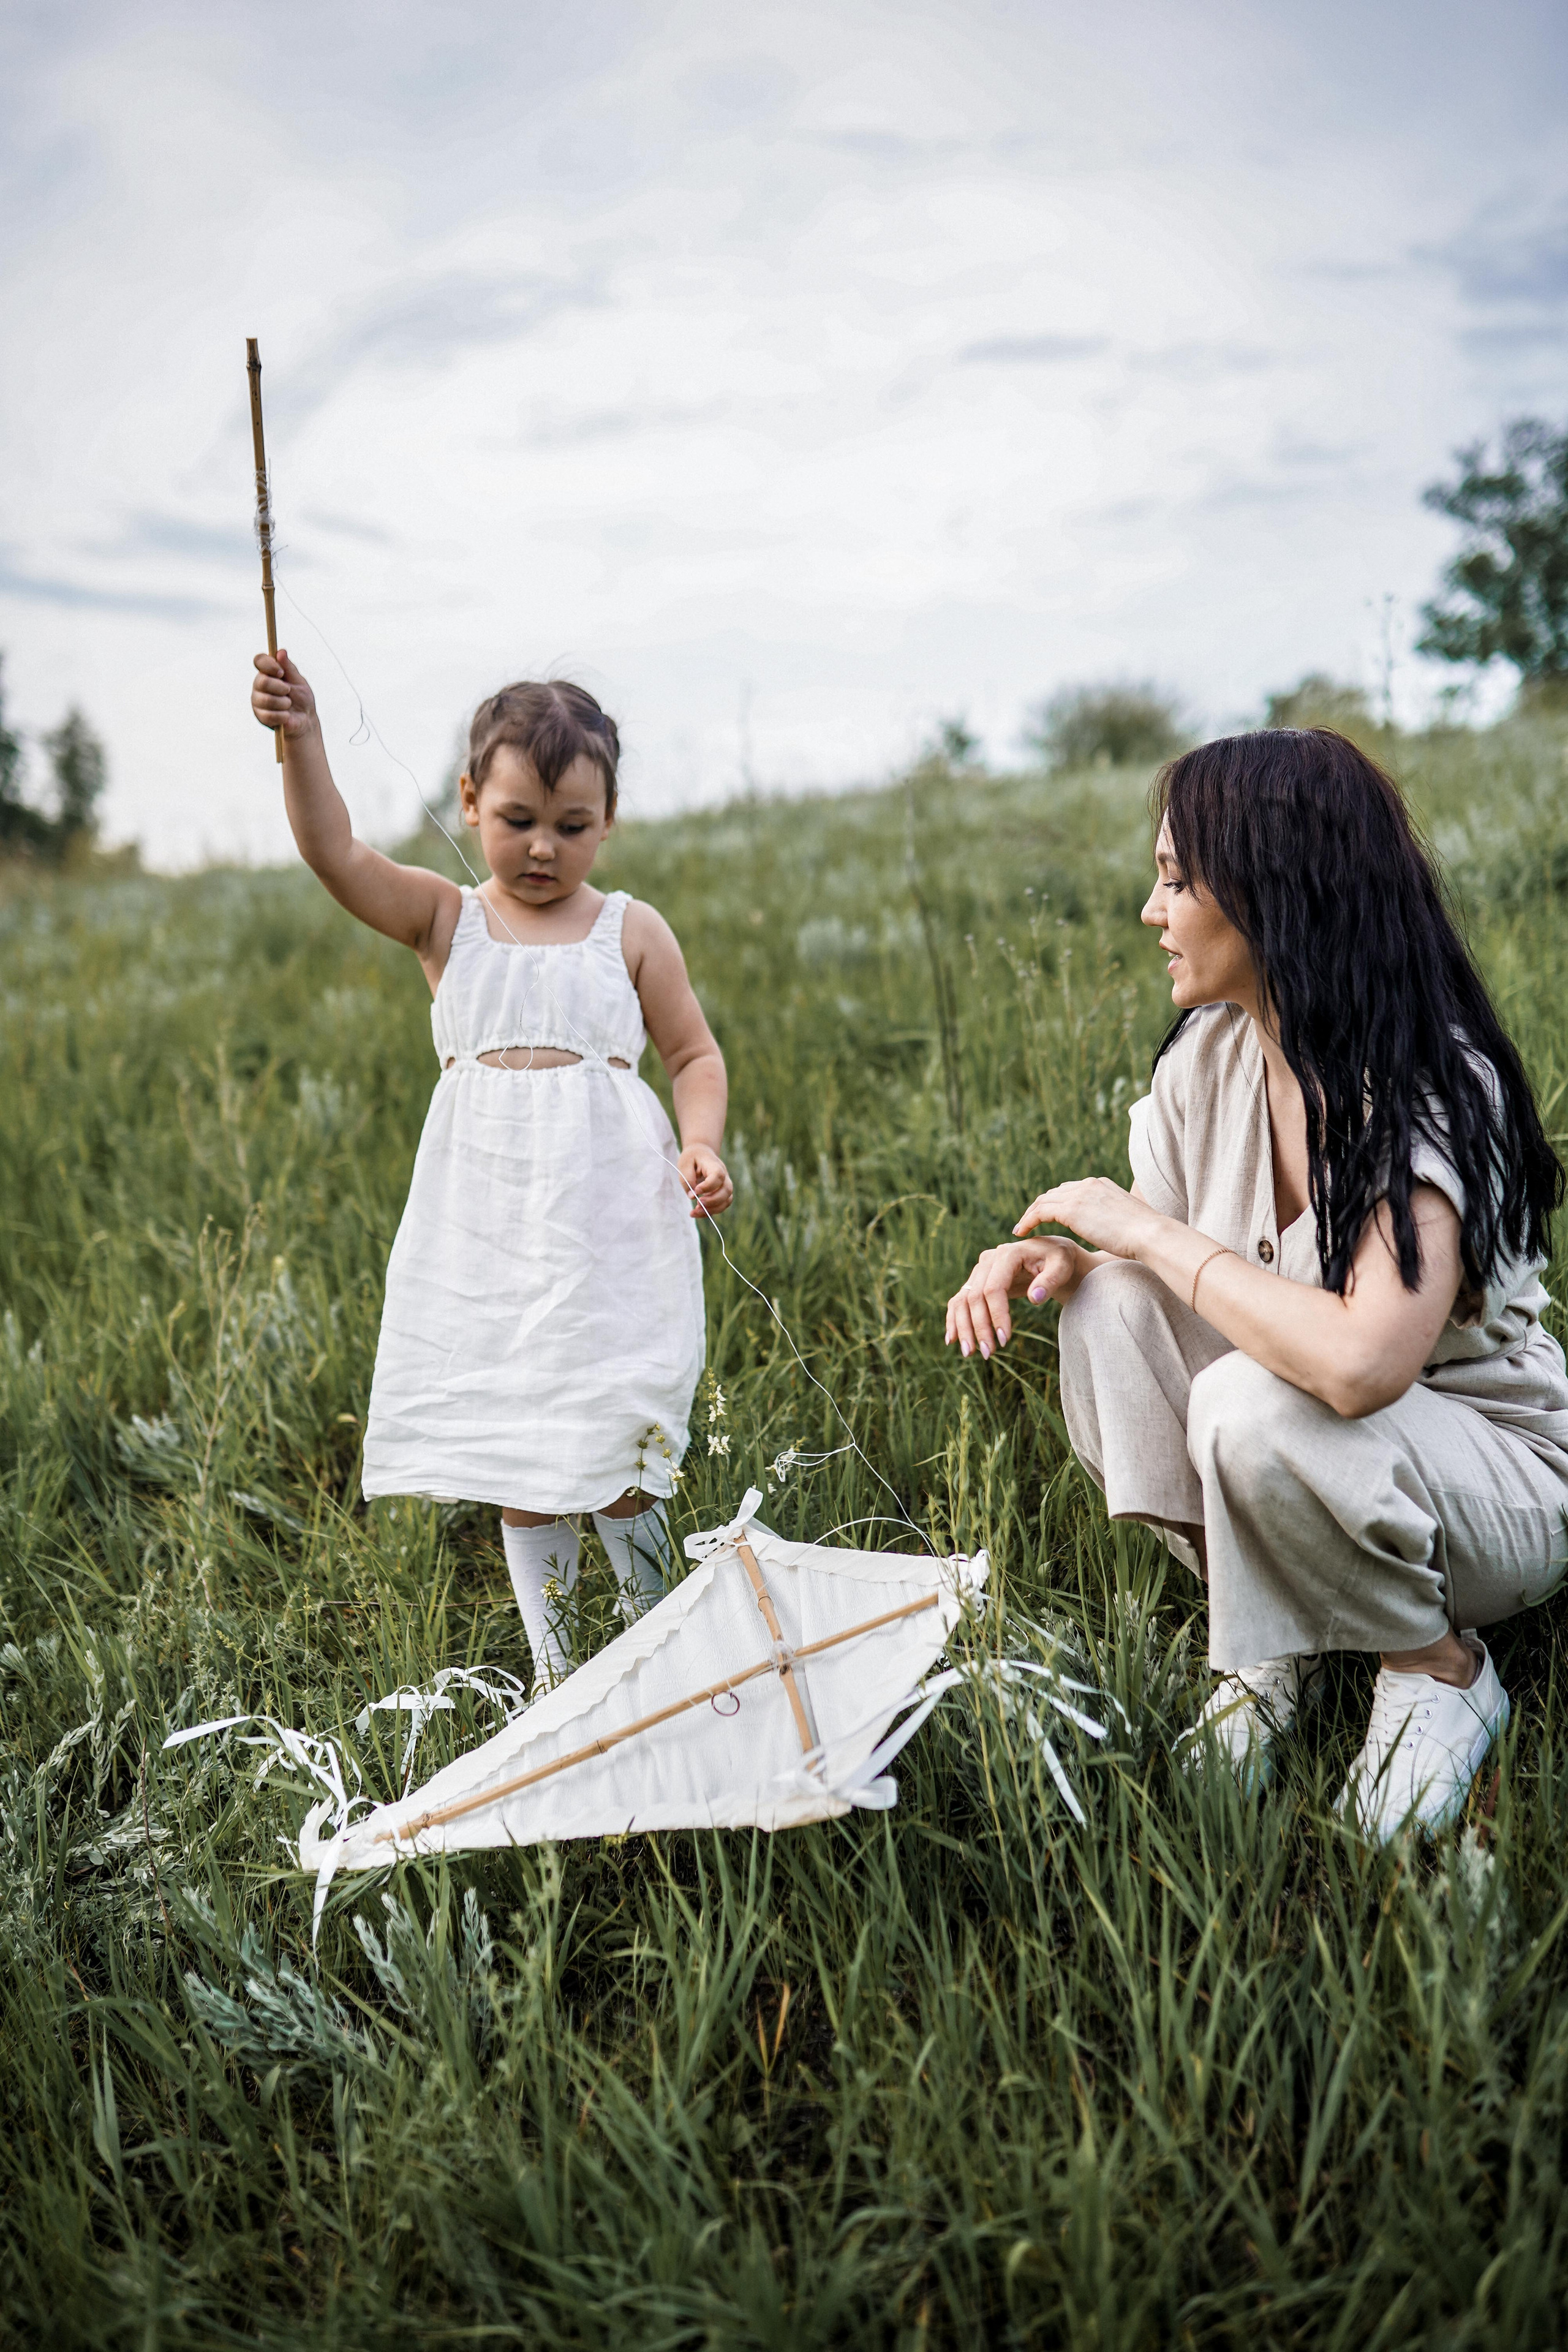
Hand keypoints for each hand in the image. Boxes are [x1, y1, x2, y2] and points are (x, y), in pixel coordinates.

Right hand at [252, 649, 318, 741]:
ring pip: (266, 700)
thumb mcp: (298, 681)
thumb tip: (281, 652)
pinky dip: (282, 716)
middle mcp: (259, 684)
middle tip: (289, 692)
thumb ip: (289, 668)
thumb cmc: (302, 699)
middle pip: (262, 681)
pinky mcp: (260, 716)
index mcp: (268, 672)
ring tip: (288, 705)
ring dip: (283, 703)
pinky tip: (286, 716)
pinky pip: (269, 715)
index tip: (281, 672)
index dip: (268, 664)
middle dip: (281, 688)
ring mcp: (257, 700)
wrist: (305, 720)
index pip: (259, 660)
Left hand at [678, 1144, 732, 1217]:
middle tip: (697, 1204)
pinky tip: (697, 1212)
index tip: (696, 1190)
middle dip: (713, 1201)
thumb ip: (687, 1179)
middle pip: (727, 1190)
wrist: (701, 1153)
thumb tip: (691, 1196)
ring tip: (695, 1211)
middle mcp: (724, 1175)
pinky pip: (722, 1205)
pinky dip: (711, 1211)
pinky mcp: (722, 1193)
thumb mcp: (684, 1164)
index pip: (718, 1176)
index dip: (709, 1186)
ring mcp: (725, 1184)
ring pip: (727, 1200)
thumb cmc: (692, 1158)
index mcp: (714, 1165)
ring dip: (713, 1209)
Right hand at [945, 1237, 1081, 1357]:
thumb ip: (1050, 1280)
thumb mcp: (1061, 1267)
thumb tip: (1036, 1298)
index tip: (1005, 1340)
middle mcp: (987, 1261)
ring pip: (962, 1301)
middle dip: (979, 1327)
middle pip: (974, 1297)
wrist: (1049, 1255)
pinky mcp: (976, 1282)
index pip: (993, 1289)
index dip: (997, 1315)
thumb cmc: (1058, 1261)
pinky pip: (960, 1301)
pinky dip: (955, 1320)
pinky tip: (952, 1339)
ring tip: (969, 1353)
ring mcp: (979, 1271)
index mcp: (1007, 1255)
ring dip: (963, 1328)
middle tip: (988, 1354)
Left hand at [1014, 1177, 1157, 1259]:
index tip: (1047, 1216)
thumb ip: (1115, 1220)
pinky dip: (1028, 1220)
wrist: (1150, 1234)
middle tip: (1028, 1222)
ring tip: (1021, 1229)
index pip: (1071, 1190)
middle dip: (1039, 1207)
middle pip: (1054, 1193)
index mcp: (1101, 1185)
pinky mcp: (1071, 1209)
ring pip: (1044, 1201)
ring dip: (1030, 1214)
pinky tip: (1021, 1232)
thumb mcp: (1128, 1221)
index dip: (1056, 1203)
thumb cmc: (1145, 1236)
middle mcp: (1089, 1184)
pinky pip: (1040, 1212)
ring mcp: (1079, 1195)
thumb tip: (1117, 1232)